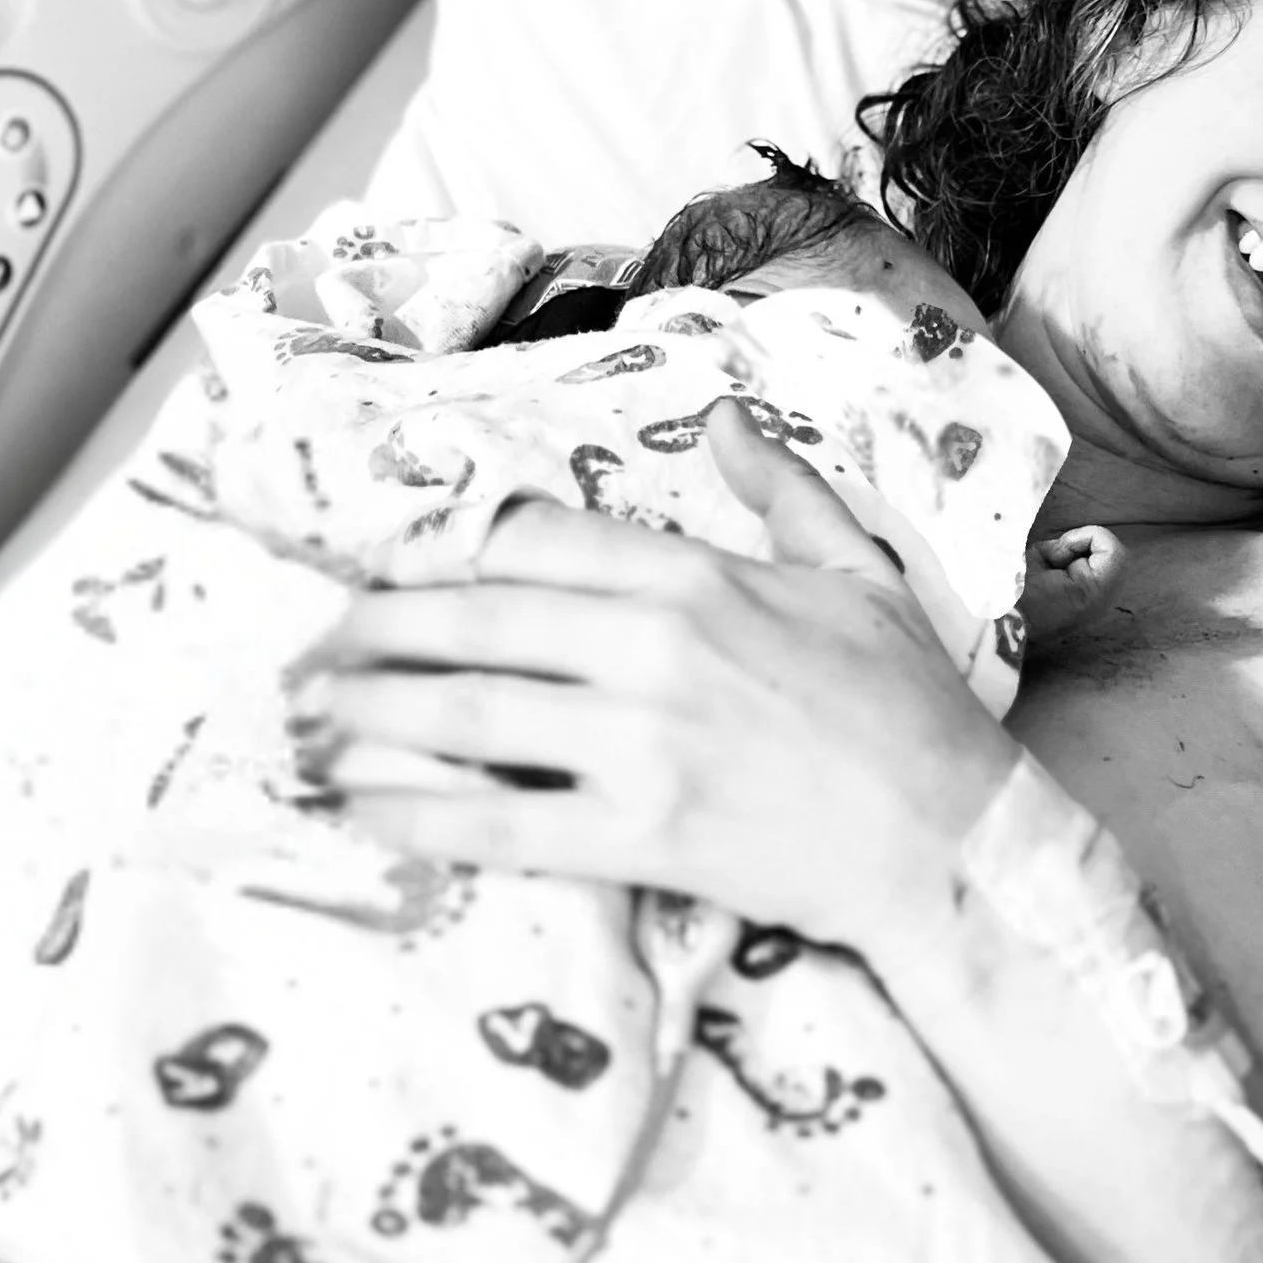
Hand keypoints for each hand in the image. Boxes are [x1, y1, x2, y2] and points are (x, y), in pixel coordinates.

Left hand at [286, 402, 1019, 955]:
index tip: (405, 573)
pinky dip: (415, 814)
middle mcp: (651, 649)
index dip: (450, 555)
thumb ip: (781, 493)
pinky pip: (498, 824)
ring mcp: (639, 744)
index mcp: (696, 577)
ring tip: (312, 721)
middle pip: (473, 621)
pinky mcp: (637, 835)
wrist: (950, 839)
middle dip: (374, 634)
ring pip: (466, 715)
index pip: (533, 541)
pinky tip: (358, 808)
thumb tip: (727, 422)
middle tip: (316, 651)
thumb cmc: (909, 706)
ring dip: (371, 715)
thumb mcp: (860, 571)